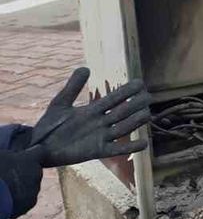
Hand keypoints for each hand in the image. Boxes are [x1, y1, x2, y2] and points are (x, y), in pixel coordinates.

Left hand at [28, 67, 151, 167]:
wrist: (38, 147)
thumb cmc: (49, 126)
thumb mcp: (60, 103)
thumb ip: (73, 87)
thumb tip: (86, 68)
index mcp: (93, 110)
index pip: (114, 98)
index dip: (126, 91)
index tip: (140, 83)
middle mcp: (100, 123)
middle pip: (122, 112)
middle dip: (135, 104)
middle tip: (148, 97)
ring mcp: (100, 137)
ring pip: (123, 128)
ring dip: (135, 122)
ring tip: (147, 114)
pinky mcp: (97, 151)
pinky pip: (117, 149)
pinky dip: (130, 147)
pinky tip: (144, 143)